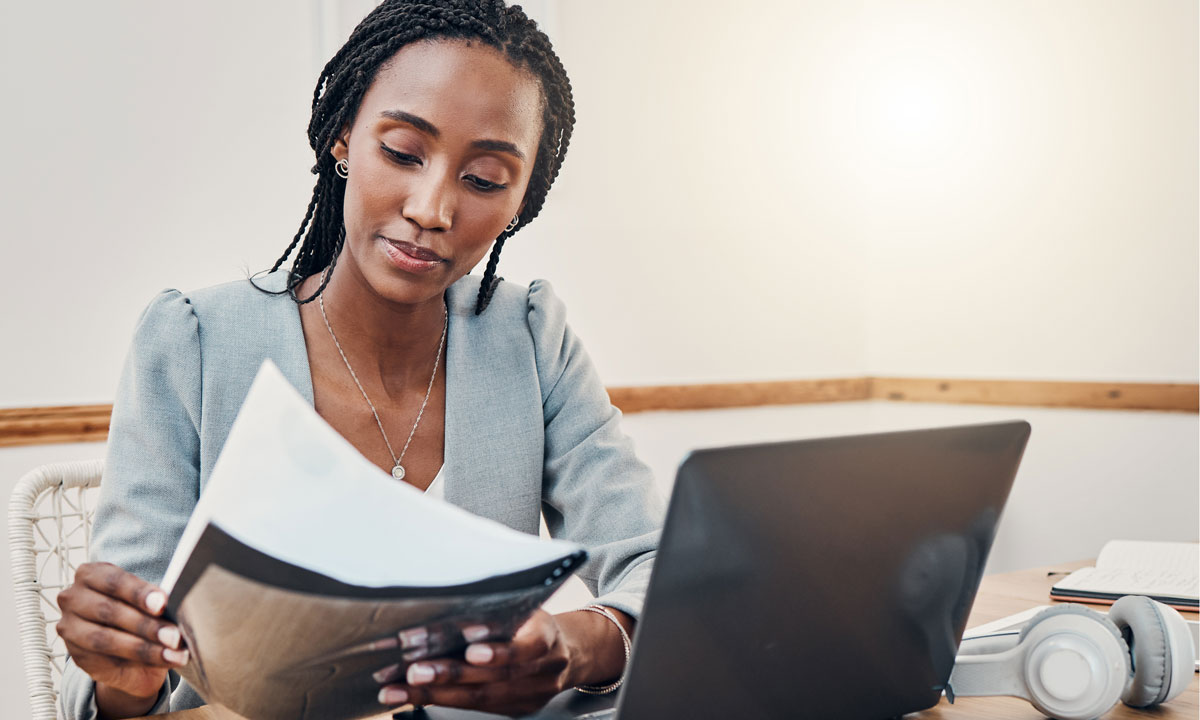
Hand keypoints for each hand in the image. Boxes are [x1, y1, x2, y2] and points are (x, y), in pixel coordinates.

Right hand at [56, 562, 188, 715]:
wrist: (124, 645)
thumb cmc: (137, 609)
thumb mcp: (144, 599)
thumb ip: (152, 600)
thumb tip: (175, 604)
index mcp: (90, 574)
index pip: (114, 581)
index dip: (139, 593)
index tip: (163, 604)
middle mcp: (73, 598)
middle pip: (110, 611)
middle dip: (146, 625)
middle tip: (175, 636)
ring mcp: (70, 628)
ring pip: (106, 639)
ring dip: (145, 647)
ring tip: (174, 652)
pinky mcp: (76, 656)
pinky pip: (108, 660)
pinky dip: (141, 661)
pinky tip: (165, 660)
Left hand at [374, 609, 574, 716]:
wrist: (568, 653)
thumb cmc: (535, 624)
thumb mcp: (526, 607)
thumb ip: (498, 610)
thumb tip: (447, 598)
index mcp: (547, 638)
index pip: (527, 647)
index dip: (500, 650)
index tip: (471, 648)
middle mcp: (543, 671)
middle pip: (495, 678)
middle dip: (451, 675)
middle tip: (414, 670)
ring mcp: (530, 696)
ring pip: (480, 698)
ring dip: (435, 693)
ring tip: (398, 689)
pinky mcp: (516, 710)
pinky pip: (476, 709)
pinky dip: (440, 700)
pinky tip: (412, 695)